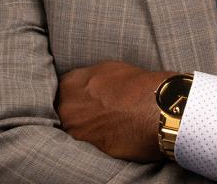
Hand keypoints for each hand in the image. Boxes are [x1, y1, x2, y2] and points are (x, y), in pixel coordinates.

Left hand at [56, 60, 174, 161]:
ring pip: (72, 128)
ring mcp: (76, 131)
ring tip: (101, 123)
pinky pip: (85, 143)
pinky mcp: (88, 149)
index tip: (80, 96)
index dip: (72, 93)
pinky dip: (92, 139)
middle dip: (73, 110)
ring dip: (82, 126)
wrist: (156, 110)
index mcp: (69, 85)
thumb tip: (85, 85)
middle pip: (62, 110)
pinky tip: (107, 133)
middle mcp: (67, 109)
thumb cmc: (137, 85)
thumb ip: (88, 78)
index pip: (59, 89)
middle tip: (91, 111)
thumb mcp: (108, 69)